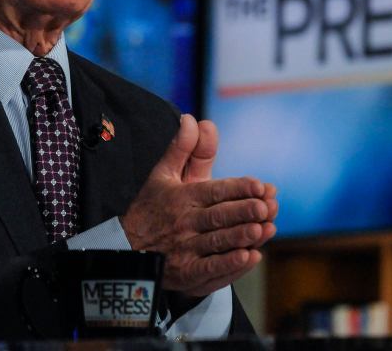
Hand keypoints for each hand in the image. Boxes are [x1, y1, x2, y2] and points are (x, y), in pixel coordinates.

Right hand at [120, 114, 277, 296]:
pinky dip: (230, 264)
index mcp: (182, 197)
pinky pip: (210, 268)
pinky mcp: (187, 272)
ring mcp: (186, 249)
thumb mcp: (161, 175)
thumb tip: (192, 119)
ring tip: (263, 230)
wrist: (125, 250)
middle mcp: (185, 222)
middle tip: (266, 207)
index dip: (237, 188)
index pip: (214, 191)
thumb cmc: (150, 209)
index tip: (260, 185)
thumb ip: (182, 148)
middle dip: (243, 211)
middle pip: (218, 216)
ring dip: (241, 236)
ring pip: (218, 241)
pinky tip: (249, 257)